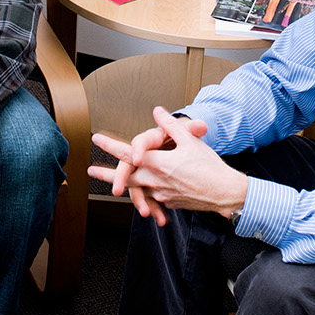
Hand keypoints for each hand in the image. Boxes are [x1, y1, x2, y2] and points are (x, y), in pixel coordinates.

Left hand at [89, 107, 244, 226]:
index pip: (127, 153)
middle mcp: (155, 180)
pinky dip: (145, 197)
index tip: (96, 140)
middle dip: (106, 175)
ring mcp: (161, 194)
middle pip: (124, 178)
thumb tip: (158, 111)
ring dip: (123, 187)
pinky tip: (142, 196)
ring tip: (114, 188)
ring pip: (136, 191)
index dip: (109, 145)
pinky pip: (152, 199)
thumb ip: (171, 125)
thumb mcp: (190, 141)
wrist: (224, 192)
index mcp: (158, 163)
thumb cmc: (210, 167)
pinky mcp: (169, 203)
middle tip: (90, 172)